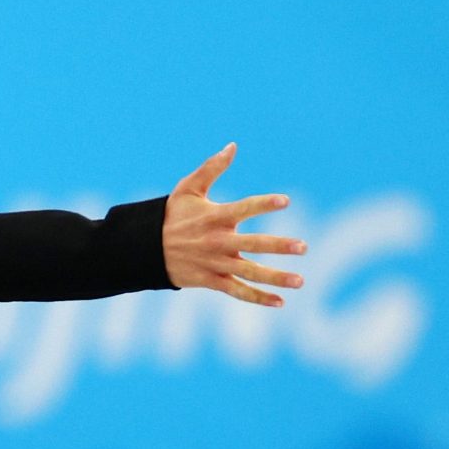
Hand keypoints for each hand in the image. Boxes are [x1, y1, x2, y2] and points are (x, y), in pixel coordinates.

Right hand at [163, 142, 307, 306]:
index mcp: (214, 217)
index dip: (264, 204)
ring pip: (249, 273)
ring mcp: (215, 264)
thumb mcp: (187, 188)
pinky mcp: (211, 281)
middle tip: (303, 246)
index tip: (286, 201)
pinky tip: (280, 302)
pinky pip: (238, 291)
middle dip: (279, 246)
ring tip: (300, 280)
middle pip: (253, 245)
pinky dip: (258, 298)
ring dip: (276, 277)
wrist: (145, 249)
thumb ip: (212, 167)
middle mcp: (217, 242)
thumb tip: (233, 146)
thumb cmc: (171, 215)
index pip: (243, 209)